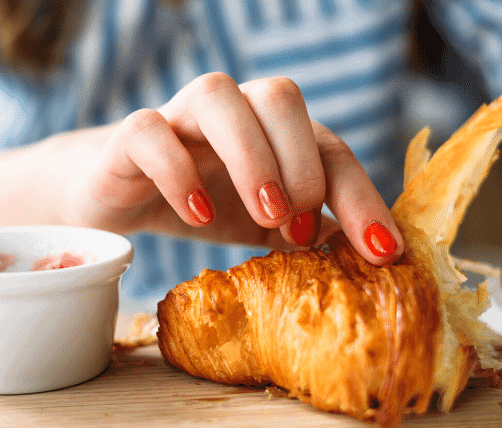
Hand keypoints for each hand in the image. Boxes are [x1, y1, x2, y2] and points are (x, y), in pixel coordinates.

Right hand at [48, 73, 402, 264]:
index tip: (383, 252)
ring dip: (250, 156)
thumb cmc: (200, 203)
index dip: (361, 197)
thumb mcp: (263, 225)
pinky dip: (177, 171)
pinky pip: (149, 131)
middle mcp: (233, 111)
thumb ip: (309, 232)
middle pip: (279, 97)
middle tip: (298, 224)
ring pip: (218, 95)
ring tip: (264, 214)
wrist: (119, 196)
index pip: (329, 148)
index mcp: (273, 131)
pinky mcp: (131, 136)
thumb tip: (372, 257)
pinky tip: (196, 214)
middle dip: (301, 163)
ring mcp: (180, 117)